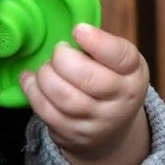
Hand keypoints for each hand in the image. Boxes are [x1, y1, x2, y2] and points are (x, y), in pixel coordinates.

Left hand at [20, 22, 150, 164]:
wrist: (111, 133)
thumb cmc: (110, 84)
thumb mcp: (119, 64)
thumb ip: (101, 48)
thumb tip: (72, 31)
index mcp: (134, 74)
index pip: (120, 57)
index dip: (97, 41)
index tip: (78, 30)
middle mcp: (120, 100)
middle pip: (87, 77)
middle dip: (63, 59)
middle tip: (59, 51)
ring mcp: (97, 122)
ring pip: (64, 96)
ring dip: (46, 75)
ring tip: (47, 68)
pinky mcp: (74, 135)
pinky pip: (47, 112)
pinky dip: (33, 91)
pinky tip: (31, 80)